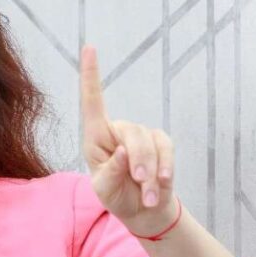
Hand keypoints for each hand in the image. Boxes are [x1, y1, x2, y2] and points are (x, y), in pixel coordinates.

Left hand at [80, 45, 177, 232]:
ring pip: (149, 143)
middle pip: (130, 133)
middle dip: (137, 160)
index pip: (92, 102)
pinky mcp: (161, 143)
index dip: (90, 75)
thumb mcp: (106, 189)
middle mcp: (117, 130)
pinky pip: (166, 149)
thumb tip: (123, 152)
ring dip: (150, 172)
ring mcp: (140, 135)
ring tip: (147, 194)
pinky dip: (165, 168)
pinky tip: (163, 183)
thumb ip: (112, 172)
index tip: (89, 47)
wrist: (142, 210)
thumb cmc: (116, 196)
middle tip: (139, 183)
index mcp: (95, 137)